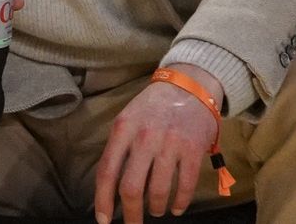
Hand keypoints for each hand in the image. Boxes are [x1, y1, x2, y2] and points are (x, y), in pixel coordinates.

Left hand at [93, 64, 223, 222]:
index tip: (103, 221)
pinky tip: (176, 208)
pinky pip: (185, 186)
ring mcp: (169, 144)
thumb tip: (109, 185)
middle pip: (131, 187)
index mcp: (122, 130)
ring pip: (157, 191)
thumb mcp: (127, 119)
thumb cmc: (152, 107)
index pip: (107, 171)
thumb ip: (119, 148)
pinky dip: (180, 203)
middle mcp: (143, 138)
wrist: (188, 86)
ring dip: (155, 208)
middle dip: (130, 214)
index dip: (103, 200)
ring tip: (155, 210)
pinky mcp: (193, 150)